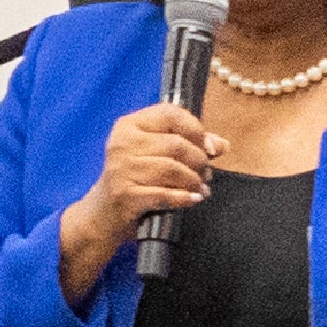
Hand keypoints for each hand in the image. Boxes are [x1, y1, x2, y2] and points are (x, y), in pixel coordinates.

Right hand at [57, 100, 222, 275]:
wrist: (104, 212)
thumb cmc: (135, 178)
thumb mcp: (156, 154)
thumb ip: (189, 144)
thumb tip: (222, 145)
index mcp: (130, 125)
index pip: (170, 114)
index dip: (196, 129)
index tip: (209, 147)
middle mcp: (122, 143)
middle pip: (175, 144)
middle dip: (199, 160)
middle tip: (206, 174)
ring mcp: (121, 169)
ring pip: (172, 169)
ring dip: (194, 181)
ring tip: (201, 188)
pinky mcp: (125, 195)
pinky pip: (164, 194)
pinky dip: (184, 198)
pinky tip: (192, 199)